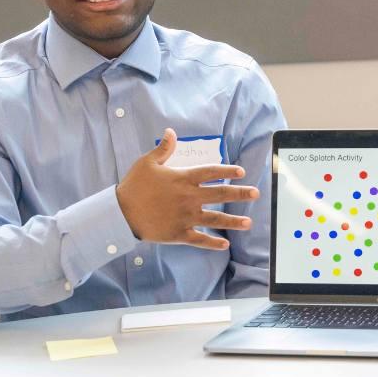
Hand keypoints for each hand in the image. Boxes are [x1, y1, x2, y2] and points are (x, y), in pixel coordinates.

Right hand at [116, 128, 260, 249]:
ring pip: (215, 219)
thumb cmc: (134, 186)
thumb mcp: (148, 163)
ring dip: (233, 221)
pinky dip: (212, 243)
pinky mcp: (179, 234)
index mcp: (183, 179)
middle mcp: (189, 198)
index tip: (241, 172)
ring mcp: (186, 217)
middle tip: (255, 193)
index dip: (227, 171)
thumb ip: (164, 148)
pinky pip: (199, 239)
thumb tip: (171, 132)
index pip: (211, 173)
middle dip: (240, 194)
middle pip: (220, 195)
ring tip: (248, 222)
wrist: (121, 212)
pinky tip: (225, 244)